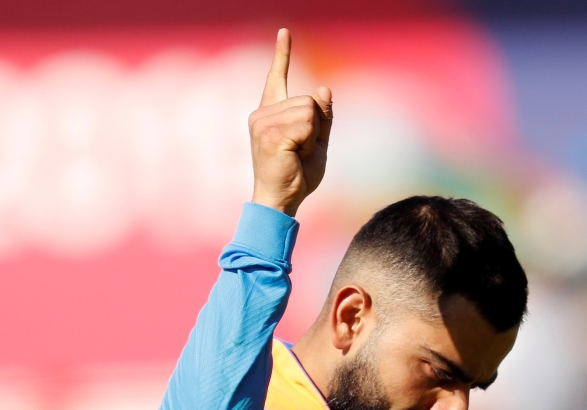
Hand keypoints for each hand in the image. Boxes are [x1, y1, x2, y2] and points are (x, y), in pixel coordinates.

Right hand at [249, 29, 332, 216]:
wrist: (282, 200)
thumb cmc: (297, 176)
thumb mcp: (317, 143)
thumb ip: (322, 117)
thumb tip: (323, 89)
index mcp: (271, 114)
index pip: (277, 78)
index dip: (282, 55)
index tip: (285, 33)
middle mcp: (262, 114)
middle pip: (309, 101)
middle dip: (315, 128)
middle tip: (300, 152)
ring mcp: (263, 122)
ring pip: (309, 111)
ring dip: (312, 136)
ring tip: (296, 154)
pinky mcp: (269, 133)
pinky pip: (307, 123)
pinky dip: (309, 141)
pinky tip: (295, 156)